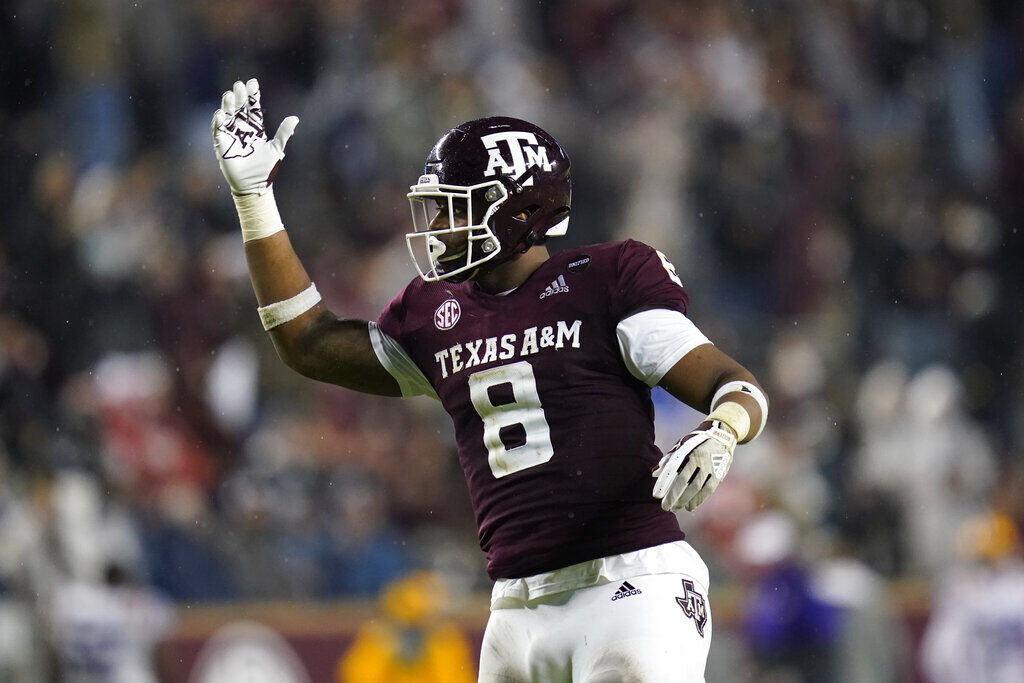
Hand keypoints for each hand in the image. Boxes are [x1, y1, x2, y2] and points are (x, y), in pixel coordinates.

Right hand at [212, 78, 298, 194]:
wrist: (255, 185)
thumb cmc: (266, 169)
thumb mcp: (277, 149)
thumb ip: (284, 133)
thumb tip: (295, 118)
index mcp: (256, 128)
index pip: (253, 107)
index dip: (252, 95)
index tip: (253, 83)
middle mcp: (242, 129)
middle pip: (240, 108)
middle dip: (240, 96)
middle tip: (239, 85)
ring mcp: (231, 135)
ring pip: (228, 115)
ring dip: (228, 105)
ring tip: (230, 95)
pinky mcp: (222, 144)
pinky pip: (218, 130)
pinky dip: (218, 121)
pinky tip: (221, 114)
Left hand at [652, 420, 736, 511]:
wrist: (721, 435)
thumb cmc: (695, 442)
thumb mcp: (681, 445)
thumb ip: (668, 459)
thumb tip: (653, 473)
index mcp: (686, 450)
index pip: (672, 469)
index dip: (664, 482)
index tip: (657, 495)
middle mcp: (698, 458)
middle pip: (683, 480)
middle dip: (673, 495)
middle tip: (665, 507)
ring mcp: (709, 466)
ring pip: (696, 487)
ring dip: (685, 500)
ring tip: (676, 508)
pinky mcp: (719, 473)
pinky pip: (708, 489)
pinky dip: (699, 499)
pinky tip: (690, 506)